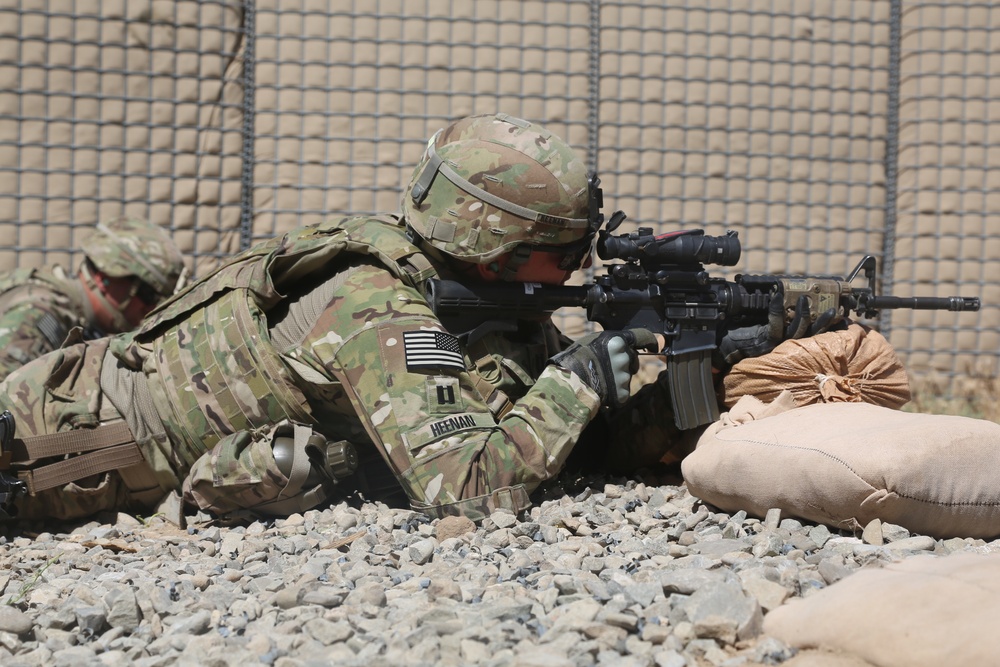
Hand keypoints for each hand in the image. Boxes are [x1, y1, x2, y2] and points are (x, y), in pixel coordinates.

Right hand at [549, 328, 657, 408]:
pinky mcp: (622, 393)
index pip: (642, 337)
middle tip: (605, 367)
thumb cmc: (576, 358)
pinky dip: (615, 392)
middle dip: (624, 363)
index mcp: (618, 342)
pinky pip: (623, 391)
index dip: (650, 341)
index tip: (655, 344)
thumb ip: (612, 341)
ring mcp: (624, 376)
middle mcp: (625, 357)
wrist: (569, 383)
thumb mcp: (593, 340)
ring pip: (626, 376)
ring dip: (617, 378)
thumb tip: (622, 342)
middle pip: (632, 360)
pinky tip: (603, 390)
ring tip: (600, 379)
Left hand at [718, 287, 843, 365]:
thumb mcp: (768, 331)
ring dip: (802, 313)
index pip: (814, 336)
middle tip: (833, 309)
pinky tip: (778, 297)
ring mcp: (777, 345)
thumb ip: (782, 321)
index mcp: (791, 345)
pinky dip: (777, 310)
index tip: (840, 316)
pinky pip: (775, 325)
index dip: (827, 326)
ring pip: (796, 330)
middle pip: (810, 334)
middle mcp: (787, 346)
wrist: (729, 349)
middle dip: (822, 322)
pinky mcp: (765, 341)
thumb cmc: (746, 339)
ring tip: (805, 299)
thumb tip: (796, 302)